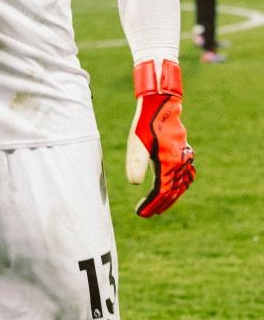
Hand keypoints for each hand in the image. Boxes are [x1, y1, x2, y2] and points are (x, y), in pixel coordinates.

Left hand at [125, 58, 194, 215]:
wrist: (161, 105)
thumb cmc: (146, 123)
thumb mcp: (136, 142)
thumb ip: (136, 162)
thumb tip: (133, 184)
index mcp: (169, 165)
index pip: (161, 192)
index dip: (151, 205)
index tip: (141, 214)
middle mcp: (180, 164)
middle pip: (172, 192)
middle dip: (160, 204)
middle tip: (148, 214)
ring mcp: (185, 158)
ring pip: (180, 185)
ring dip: (170, 196)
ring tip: (159, 204)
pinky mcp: (184, 152)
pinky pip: (186, 175)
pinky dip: (180, 185)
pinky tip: (175, 186)